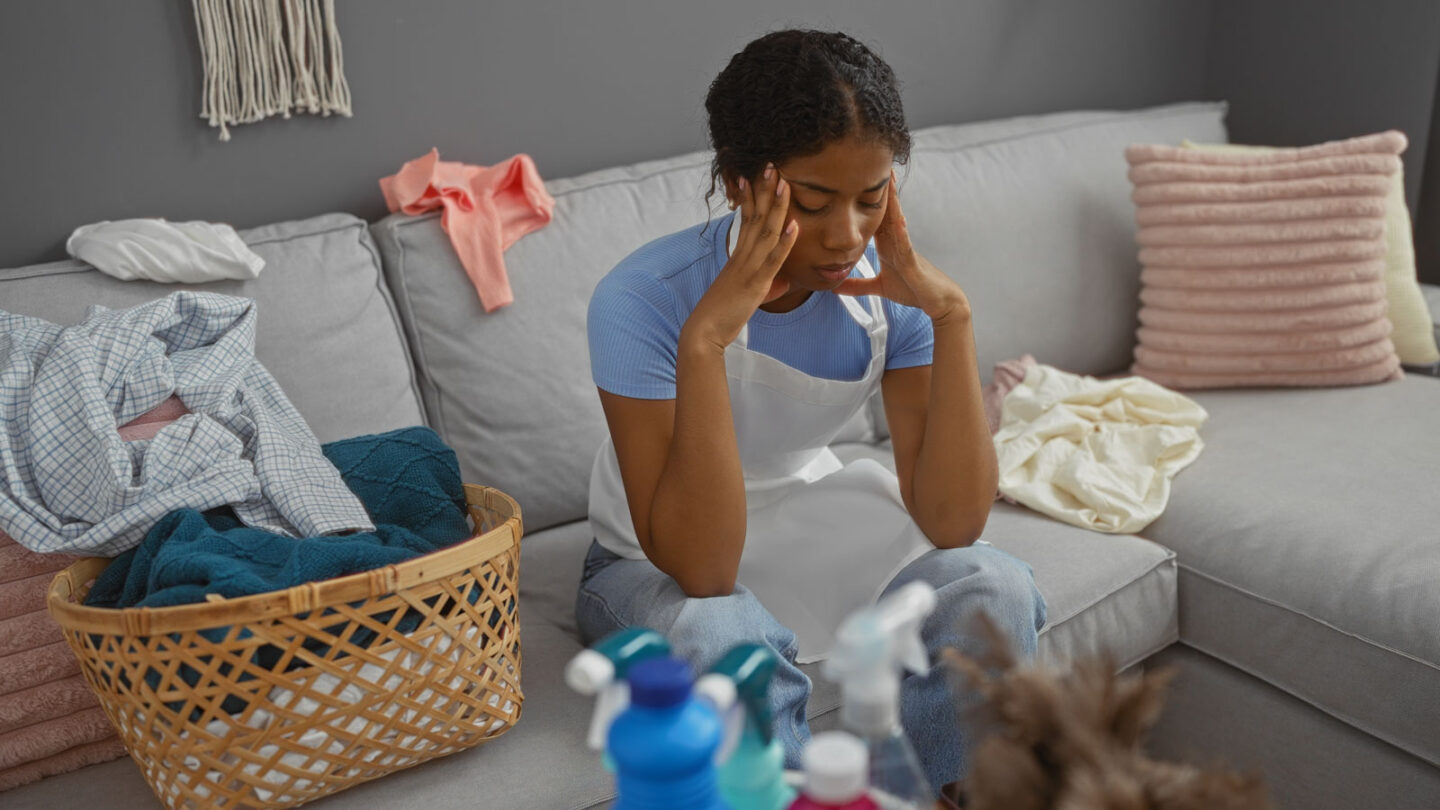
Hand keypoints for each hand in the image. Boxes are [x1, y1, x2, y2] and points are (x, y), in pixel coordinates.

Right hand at [684, 164, 798, 348]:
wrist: (703, 332)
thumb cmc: (721, 315)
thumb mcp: (746, 295)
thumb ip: (766, 284)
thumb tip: (785, 282)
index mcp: (738, 256)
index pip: (746, 219)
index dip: (752, 195)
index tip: (756, 174)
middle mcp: (742, 256)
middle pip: (755, 216)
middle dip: (764, 190)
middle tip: (771, 164)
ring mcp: (748, 268)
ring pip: (765, 231)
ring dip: (776, 206)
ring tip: (784, 182)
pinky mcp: (755, 284)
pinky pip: (772, 259)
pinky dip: (784, 241)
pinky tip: (794, 224)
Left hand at [836, 171, 970, 324]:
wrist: (937, 302)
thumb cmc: (912, 290)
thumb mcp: (879, 287)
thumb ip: (857, 286)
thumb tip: (835, 287)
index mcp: (887, 244)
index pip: (873, 217)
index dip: (863, 198)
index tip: (852, 179)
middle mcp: (896, 241)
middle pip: (885, 210)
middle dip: (878, 188)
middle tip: (872, 161)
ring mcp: (905, 248)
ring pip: (897, 220)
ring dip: (893, 200)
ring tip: (888, 178)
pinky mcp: (912, 262)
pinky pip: (906, 244)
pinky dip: (902, 232)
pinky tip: (899, 219)